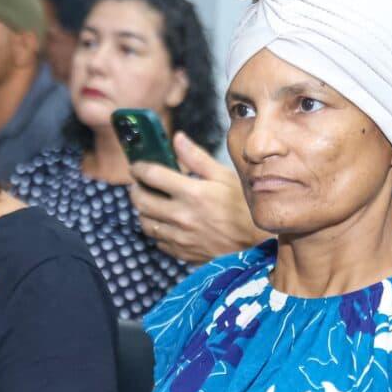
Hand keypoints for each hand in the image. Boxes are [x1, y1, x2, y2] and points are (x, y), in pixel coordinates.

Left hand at [128, 132, 260, 263]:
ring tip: (150, 202)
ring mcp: (180, 237)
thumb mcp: (224, 177)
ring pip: (145, 222)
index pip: (152, 175)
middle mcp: (182, 216)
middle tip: (139, 183)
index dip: (139, 167)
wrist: (256, 245)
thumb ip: (197, 157)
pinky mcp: (181, 252)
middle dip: (135, 188)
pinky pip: (157, 240)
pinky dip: (157, 229)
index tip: (137, 165)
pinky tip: (165, 222)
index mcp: (193, 193)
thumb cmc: (243, 208)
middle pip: (141, 200)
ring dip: (143, 210)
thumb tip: (177, 138)